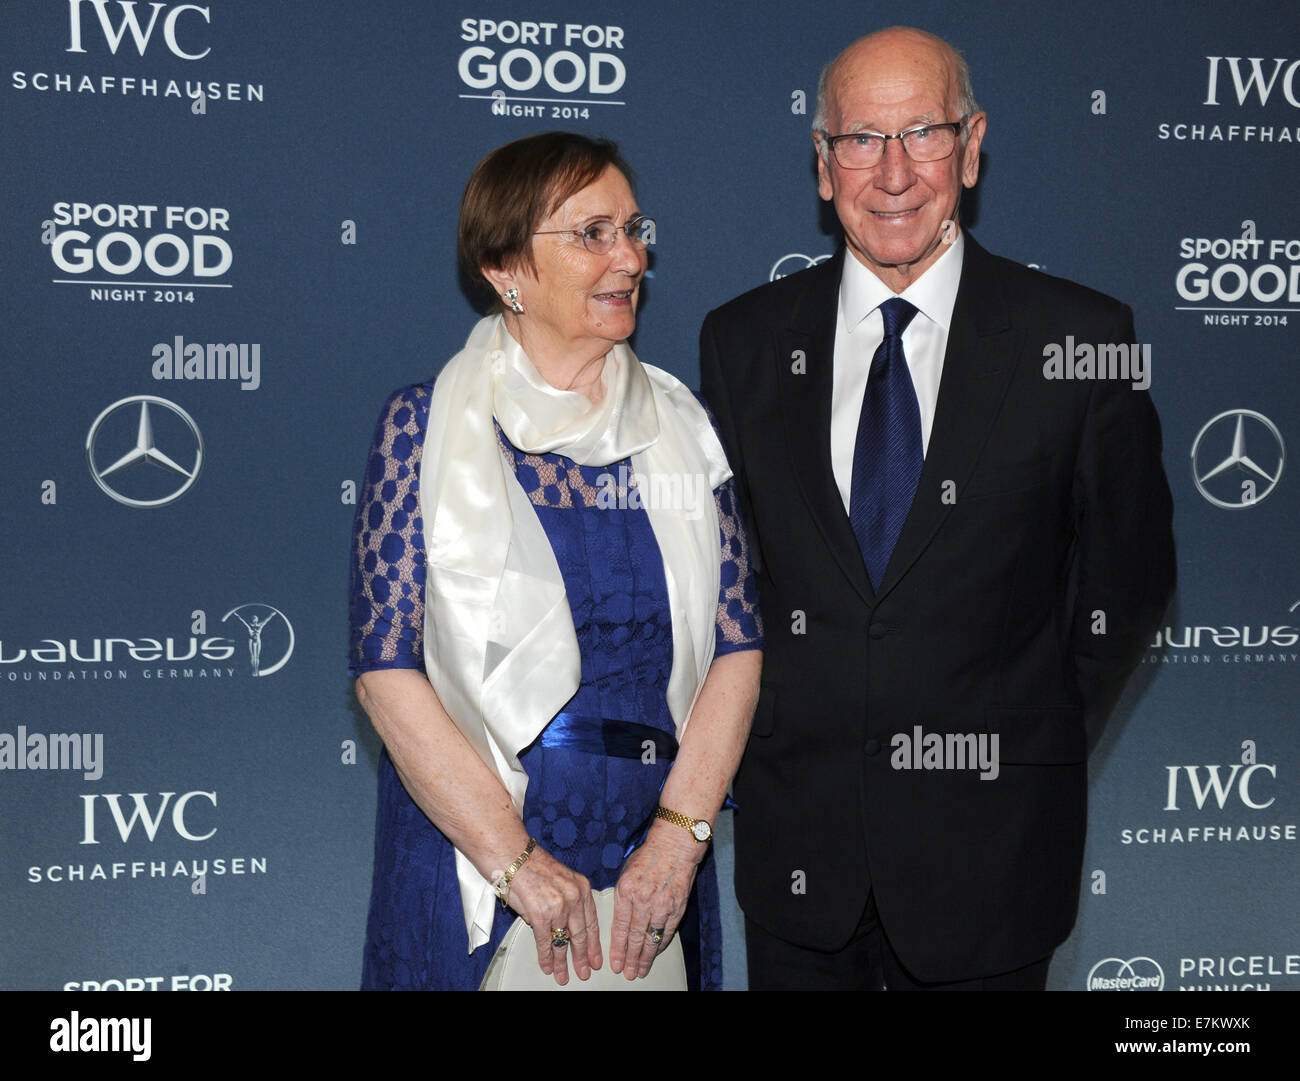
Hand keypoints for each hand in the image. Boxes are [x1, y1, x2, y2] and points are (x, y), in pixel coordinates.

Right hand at [505, 846, 601, 985]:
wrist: (512, 855)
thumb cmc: (531, 864)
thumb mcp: (561, 879)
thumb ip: (566, 901)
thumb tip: (562, 924)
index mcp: (581, 887)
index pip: (592, 921)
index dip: (594, 943)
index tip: (596, 958)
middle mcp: (573, 897)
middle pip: (581, 934)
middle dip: (582, 957)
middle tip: (584, 972)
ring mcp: (558, 906)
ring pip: (563, 941)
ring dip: (562, 962)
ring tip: (562, 975)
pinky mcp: (540, 914)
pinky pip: (544, 941)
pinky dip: (545, 956)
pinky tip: (547, 965)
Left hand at [610, 823, 701, 979]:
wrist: (674, 845)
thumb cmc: (649, 856)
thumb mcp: (626, 872)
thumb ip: (622, 896)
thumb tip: (617, 918)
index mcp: (626, 892)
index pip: (619, 928)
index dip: (617, 949)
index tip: (615, 964)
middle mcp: (643, 901)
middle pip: (635, 938)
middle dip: (631, 959)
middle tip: (628, 973)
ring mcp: (662, 905)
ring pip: (652, 939)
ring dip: (646, 957)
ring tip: (641, 970)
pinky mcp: (677, 907)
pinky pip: (667, 931)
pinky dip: (661, 944)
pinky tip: (656, 953)